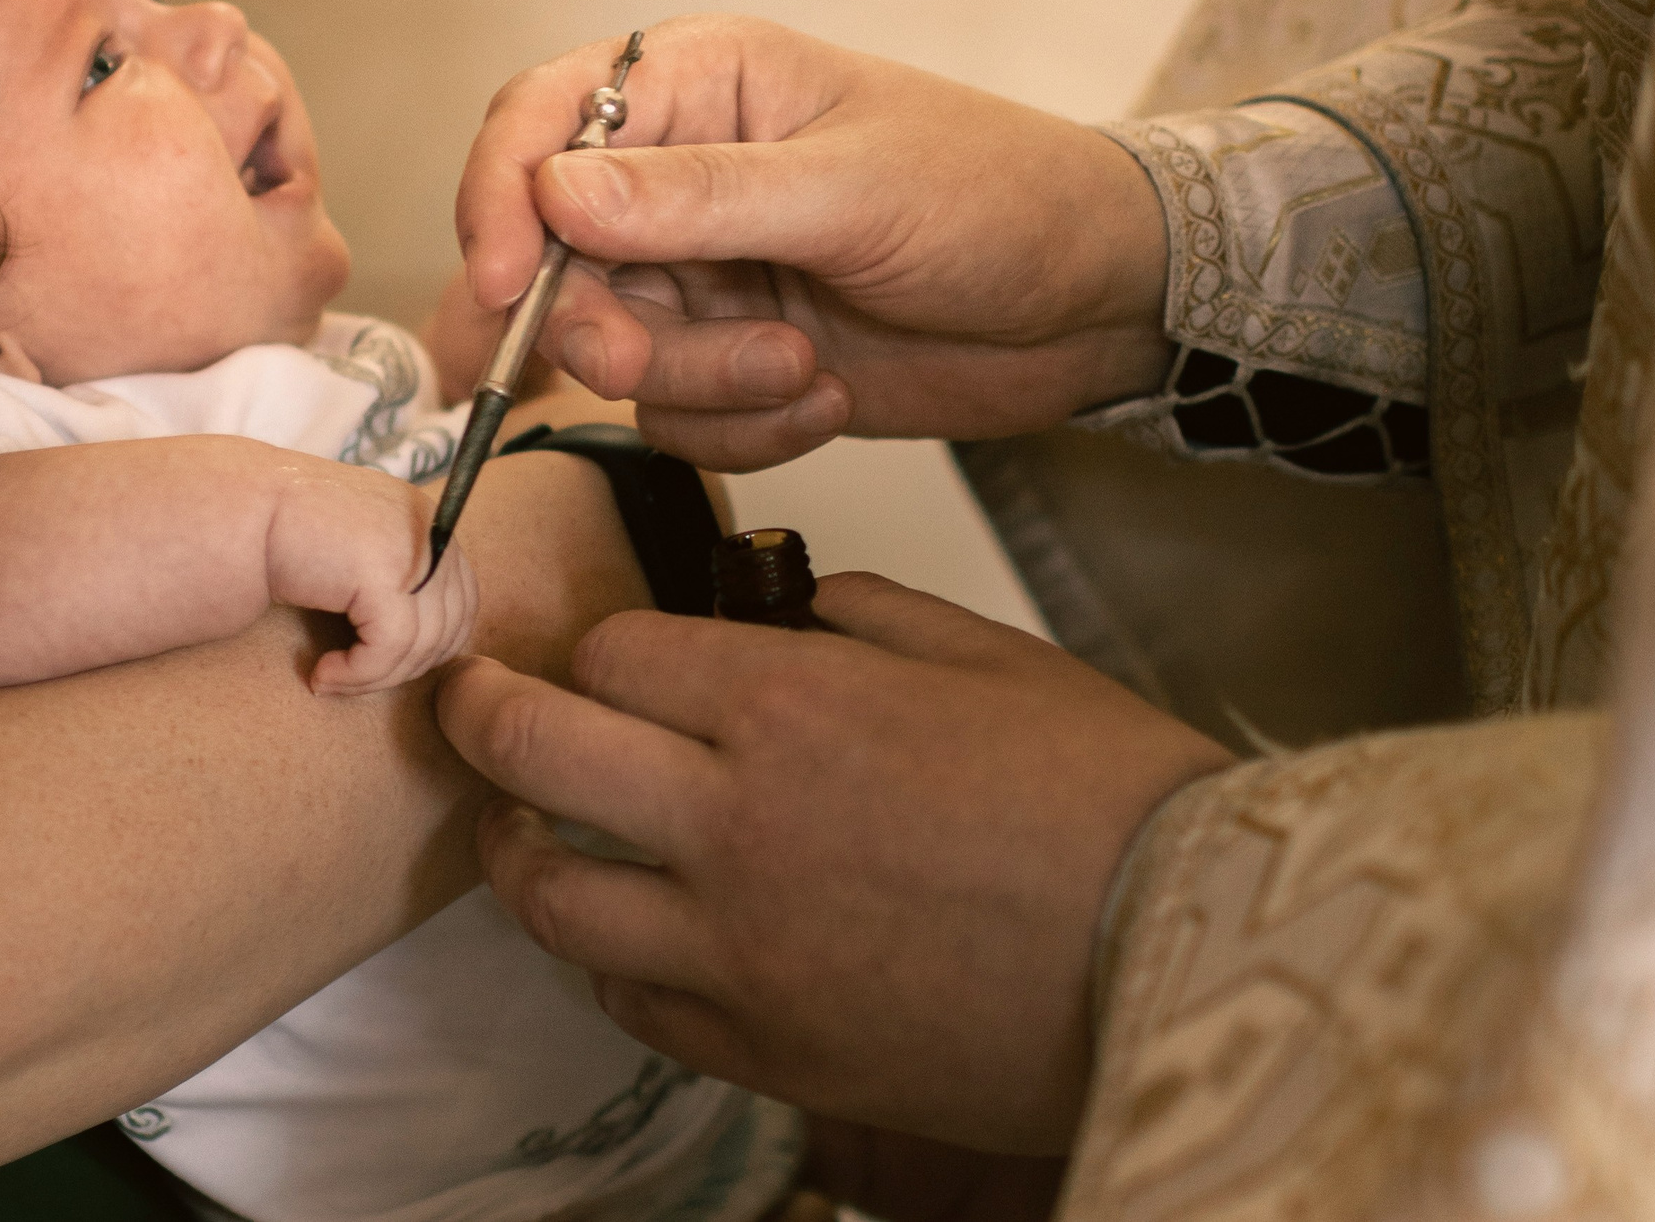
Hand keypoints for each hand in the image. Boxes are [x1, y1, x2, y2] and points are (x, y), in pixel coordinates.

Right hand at [269, 463, 479, 695]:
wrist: (240, 510)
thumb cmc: (289, 538)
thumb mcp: (359, 552)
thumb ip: (399, 581)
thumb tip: (432, 646)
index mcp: (429, 523)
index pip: (462, 603)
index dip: (427, 647)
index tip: (379, 665)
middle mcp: (430, 530)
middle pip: (450, 628)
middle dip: (402, 668)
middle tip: (353, 680)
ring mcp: (411, 548)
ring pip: (421, 646)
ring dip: (373, 678)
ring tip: (330, 679)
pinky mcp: (383, 572)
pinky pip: (389, 648)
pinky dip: (358, 674)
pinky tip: (321, 674)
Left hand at [434, 573, 1231, 1151]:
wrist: (1186, 956)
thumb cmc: (1109, 801)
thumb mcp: (989, 653)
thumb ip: (865, 613)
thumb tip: (796, 605)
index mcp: (787, 703)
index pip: (612, 654)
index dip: (595, 646)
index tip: (595, 653)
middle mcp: (732, 821)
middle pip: (537, 753)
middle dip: (483, 714)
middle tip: (467, 701)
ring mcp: (735, 947)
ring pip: (553, 896)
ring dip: (518, 850)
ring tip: (521, 828)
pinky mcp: (765, 1048)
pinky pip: (631, 1002)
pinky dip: (607, 962)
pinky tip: (623, 938)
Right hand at [454, 15, 1173, 468]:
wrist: (1097, 302)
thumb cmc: (998, 196)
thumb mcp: (853, 190)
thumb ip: (699, 198)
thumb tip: (554, 193)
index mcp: (700, 84)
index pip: (538, 121)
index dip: (496, 200)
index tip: (499, 283)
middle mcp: (678, 177)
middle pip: (553, 261)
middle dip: (608, 326)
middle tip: (652, 361)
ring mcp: (701, 275)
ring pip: (615, 352)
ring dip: (702, 382)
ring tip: (805, 368)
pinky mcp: (731, 360)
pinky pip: (674, 417)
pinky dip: (743, 427)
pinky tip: (825, 396)